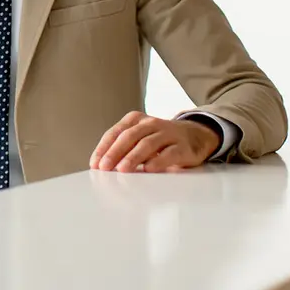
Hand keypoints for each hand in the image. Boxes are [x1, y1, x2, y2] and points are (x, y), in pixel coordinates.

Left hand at [89, 112, 219, 173]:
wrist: (195, 135)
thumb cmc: (160, 140)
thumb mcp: (140, 138)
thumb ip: (123, 148)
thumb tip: (102, 165)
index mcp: (135, 120)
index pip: (115, 132)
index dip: (104, 148)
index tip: (95, 163)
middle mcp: (150, 123)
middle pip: (129, 136)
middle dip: (115, 152)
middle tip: (105, 167)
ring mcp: (167, 134)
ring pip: (147, 144)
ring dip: (133, 157)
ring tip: (123, 169)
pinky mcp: (182, 147)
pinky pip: (169, 153)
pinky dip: (158, 161)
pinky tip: (148, 169)